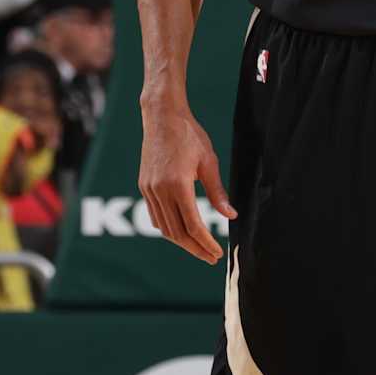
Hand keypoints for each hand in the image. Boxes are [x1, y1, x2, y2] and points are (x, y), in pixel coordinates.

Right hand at [139, 99, 234, 264]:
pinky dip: (168, 228)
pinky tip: (180, 231)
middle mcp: (160, 190)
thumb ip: (218, 192)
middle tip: (211, 258)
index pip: (193, 226)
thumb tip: (231, 216)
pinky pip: (155, 216)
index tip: (217, 253)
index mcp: (178, 185)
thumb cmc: (189, 135)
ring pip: (164, 228)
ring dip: (181, 242)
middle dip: (195, 249)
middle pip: (177, 233)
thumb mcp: (209, 162)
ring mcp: (149, 189)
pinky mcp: (144, 186)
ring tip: (198, 248)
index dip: (206, 243)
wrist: (162, 116)